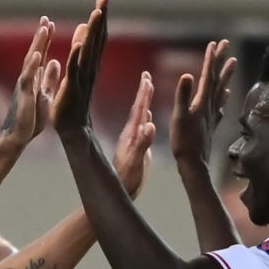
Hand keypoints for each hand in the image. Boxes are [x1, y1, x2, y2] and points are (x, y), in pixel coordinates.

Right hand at [1, 17, 55, 147]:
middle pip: (34, 52)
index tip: (50, 24)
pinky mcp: (25, 95)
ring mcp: (25, 85)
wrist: (18, 137)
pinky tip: (39, 54)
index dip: (45, 40)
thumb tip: (54, 62)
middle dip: (41, 36)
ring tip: (44, 29)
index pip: (40, 55)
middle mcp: (27, 78)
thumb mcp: (44, 94)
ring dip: (38, 44)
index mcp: (33, 78)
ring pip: (31, 61)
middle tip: (46, 19)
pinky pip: (28, 77)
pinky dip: (33, 65)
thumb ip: (48, 78)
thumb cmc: (30, 118)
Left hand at [52, 0, 107, 134]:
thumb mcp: (77, 71)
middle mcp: (89, 69)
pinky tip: (80, 44)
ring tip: (96, 14)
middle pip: (96, 40)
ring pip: (88, 52)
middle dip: (100, 19)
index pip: (97, 38)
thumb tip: (84, 28)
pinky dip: (77, 57)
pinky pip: (75, 71)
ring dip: (92, 33)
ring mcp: (82, 79)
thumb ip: (81, 50)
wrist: (72, 129)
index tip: (103, 0)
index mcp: (89, 64)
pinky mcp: (72, 89)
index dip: (100, 19)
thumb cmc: (73, 102)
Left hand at [113, 72, 155, 197]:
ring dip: (144, 103)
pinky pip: (141, 128)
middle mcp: (131, 135)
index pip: (139, 110)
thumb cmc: (127, 180)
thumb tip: (150, 124)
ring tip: (148, 90)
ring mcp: (132, 141)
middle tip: (146, 76)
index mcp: (131, 135)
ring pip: (139, 117)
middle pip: (138, 109)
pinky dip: (144, 118)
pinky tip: (146, 117)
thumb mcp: (137, 162)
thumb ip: (143, 144)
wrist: (118, 192)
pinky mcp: (135, 148)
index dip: (144, 94)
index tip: (147, 78)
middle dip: (143, 93)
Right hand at [169, 40, 235, 164]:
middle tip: (226, 44)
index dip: (210, 59)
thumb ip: (183, 96)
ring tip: (233, 62)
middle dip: (220, 61)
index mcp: (202, 102)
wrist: (194, 164)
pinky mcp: (211, 123)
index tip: (215, 43)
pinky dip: (223, 96)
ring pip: (220, 89)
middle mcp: (210, 106)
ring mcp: (212, 114)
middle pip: (217, 78)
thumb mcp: (179, 117)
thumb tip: (187, 74)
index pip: (207, 75)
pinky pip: (219, 105)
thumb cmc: (184, 142)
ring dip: (225, 75)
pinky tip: (225, 94)